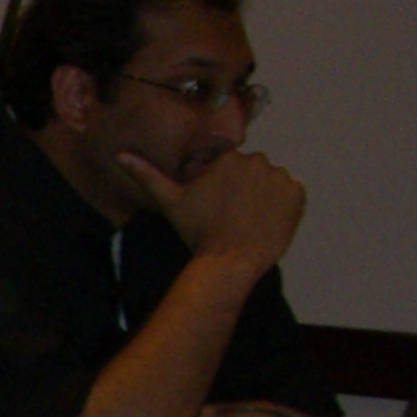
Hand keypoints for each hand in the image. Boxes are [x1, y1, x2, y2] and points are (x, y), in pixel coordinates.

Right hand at [119, 147, 305, 276]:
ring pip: (270, 183)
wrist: (230, 261)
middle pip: (251, 172)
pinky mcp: (297, 194)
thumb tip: (120, 155)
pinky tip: (263, 223)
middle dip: (243, 190)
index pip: (229, 165)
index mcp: (229, 158)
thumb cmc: (198, 231)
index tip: (216, 207)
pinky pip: (290, 195)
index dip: (221, 186)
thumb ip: (147, 175)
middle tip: (230, 217)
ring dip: (262, 198)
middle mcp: (257, 160)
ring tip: (247, 222)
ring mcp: (280, 177)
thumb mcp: (170, 202)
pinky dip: (281, 207)